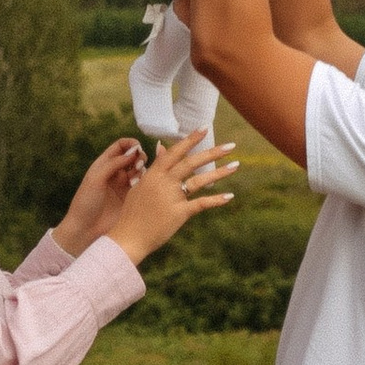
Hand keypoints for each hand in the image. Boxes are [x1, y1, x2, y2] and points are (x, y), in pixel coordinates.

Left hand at [52, 136, 147, 255]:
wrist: (85, 229)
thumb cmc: (85, 202)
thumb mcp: (95, 179)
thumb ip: (113, 164)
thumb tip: (133, 152)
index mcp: (103, 164)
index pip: (120, 146)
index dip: (130, 144)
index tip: (138, 147)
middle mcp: (115, 173)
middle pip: (132, 157)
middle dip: (139, 156)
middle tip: (139, 164)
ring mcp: (124, 186)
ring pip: (139, 170)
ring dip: (142, 168)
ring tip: (138, 176)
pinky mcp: (131, 198)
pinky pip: (142, 185)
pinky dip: (145, 181)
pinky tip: (142, 185)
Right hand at [99, 126, 239, 264]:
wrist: (129, 236)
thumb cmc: (133, 211)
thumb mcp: (141, 184)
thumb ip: (154, 166)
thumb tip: (161, 146)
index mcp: (154, 173)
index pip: (176, 152)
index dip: (191, 139)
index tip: (205, 128)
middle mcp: (164, 182)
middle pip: (191, 162)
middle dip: (212, 153)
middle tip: (230, 146)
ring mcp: (172, 197)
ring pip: (199, 180)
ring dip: (219, 173)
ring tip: (236, 165)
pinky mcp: (179, 213)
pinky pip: (201, 203)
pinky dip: (216, 200)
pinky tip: (229, 196)